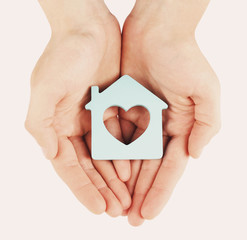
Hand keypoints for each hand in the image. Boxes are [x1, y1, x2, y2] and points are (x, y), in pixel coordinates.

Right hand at [25, 1, 130, 215]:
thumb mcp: (45, 88)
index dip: (83, 188)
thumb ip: (40, 124)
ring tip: (127, 199)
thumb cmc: (64, 53)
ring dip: (115, 177)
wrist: (88, 27)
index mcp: (56, 124)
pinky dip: (125, 154)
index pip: (70, 166)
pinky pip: (119, 137)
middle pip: (89, 166)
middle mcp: (73, 124)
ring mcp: (93, 117)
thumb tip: (50, 155)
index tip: (98, 209)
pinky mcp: (110, 107)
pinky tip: (133, 170)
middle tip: (117, 211)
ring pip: (106, 155)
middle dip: (102, 189)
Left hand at [120, 0, 220, 225]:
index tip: (149, 214)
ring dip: (124, 182)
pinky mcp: (122, 108)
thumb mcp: (205, 90)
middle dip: (140, 194)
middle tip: (130, 220)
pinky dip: (110, 156)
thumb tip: (194, 156)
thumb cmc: (183, 56)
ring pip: (130, 158)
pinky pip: (114, 137)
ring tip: (116, 205)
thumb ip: (206, 124)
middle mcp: (160, 127)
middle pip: (148, 168)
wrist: (157, 30)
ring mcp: (140, 119)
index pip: (169, 168)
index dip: (160, 192)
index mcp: (180, 126)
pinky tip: (104, 176)